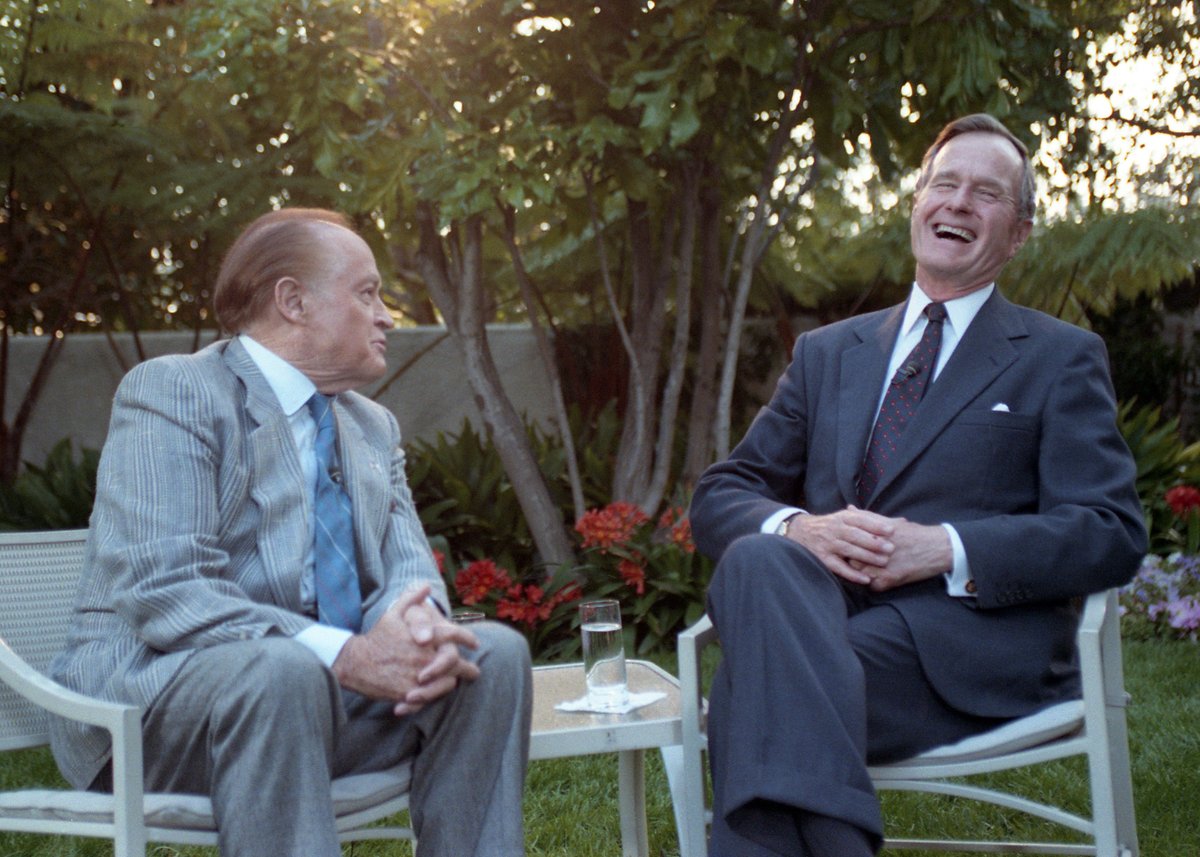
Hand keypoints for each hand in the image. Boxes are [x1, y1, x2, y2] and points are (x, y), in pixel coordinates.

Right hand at [331, 585, 479, 715]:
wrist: (355, 663)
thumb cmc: (377, 638)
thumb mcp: (392, 614)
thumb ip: (411, 599)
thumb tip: (426, 586)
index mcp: (424, 637)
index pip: (453, 635)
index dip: (467, 639)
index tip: (475, 643)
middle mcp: (424, 656)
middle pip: (456, 663)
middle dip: (469, 668)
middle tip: (474, 671)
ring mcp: (418, 676)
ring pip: (447, 682)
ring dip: (454, 681)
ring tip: (457, 681)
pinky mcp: (410, 693)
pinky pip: (431, 696)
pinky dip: (437, 693)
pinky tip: (440, 690)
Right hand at [785, 506, 895, 584]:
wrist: (800, 532)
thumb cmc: (831, 525)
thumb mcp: (846, 517)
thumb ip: (870, 520)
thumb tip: (901, 521)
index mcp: (842, 518)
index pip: (860, 520)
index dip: (876, 525)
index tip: (891, 530)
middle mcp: (834, 530)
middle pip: (856, 535)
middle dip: (873, 541)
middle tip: (890, 548)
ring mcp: (828, 544)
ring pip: (848, 550)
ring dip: (866, 556)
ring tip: (882, 562)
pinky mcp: (823, 559)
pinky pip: (839, 567)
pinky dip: (852, 574)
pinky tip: (866, 579)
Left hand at [852, 518, 952, 591]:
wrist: (939, 548)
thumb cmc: (915, 534)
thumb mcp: (892, 521)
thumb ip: (868, 517)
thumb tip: (849, 509)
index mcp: (877, 532)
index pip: (852, 539)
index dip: (850, 543)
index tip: (850, 544)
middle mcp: (879, 547)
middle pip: (853, 556)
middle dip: (853, 558)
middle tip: (857, 559)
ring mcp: (884, 564)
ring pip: (860, 572)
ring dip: (862, 571)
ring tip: (869, 568)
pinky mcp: (891, 579)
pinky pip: (872, 585)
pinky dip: (874, 583)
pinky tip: (880, 577)